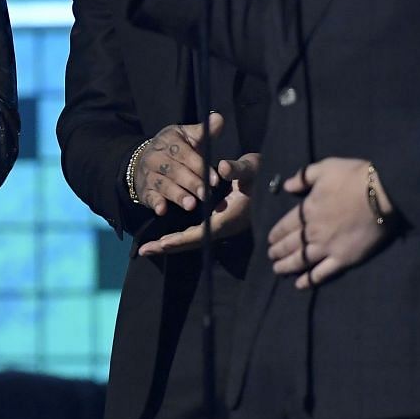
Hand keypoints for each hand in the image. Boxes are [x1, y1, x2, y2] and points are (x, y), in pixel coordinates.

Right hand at [132, 113, 226, 214]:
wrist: (143, 160)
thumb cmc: (174, 150)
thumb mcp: (186, 137)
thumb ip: (203, 131)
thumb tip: (219, 118)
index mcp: (168, 141)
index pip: (183, 153)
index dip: (199, 166)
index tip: (215, 179)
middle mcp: (156, 157)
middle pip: (174, 171)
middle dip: (191, 182)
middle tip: (205, 194)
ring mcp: (148, 174)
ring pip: (163, 184)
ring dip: (177, 195)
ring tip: (191, 205)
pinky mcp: (145, 190)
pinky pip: (149, 196)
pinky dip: (155, 203)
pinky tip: (162, 210)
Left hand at [138, 152, 260, 256]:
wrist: (274, 181)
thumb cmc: (263, 174)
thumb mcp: (252, 168)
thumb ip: (237, 169)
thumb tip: (222, 167)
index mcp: (232, 216)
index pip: (204, 232)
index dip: (183, 238)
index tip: (163, 243)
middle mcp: (226, 225)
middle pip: (194, 241)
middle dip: (169, 246)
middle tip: (144, 251)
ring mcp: (223, 226)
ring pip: (194, 239)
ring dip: (172, 244)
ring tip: (148, 248)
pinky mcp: (220, 223)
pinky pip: (197, 234)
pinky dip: (180, 237)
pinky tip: (166, 240)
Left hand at [267, 158, 394, 288]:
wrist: (382, 194)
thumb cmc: (353, 177)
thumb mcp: (323, 168)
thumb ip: (302, 177)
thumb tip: (286, 186)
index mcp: (306, 211)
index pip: (285, 226)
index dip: (275, 234)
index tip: (269, 240)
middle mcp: (312, 232)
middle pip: (290, 245)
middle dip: (277, 251)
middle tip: (270, 257)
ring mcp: (328, 248)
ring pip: (301, 261)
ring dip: (287, 266)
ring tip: (278, 270)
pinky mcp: (344, 259)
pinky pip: (323, 273)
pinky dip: (309, 280)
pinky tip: (300, 285)